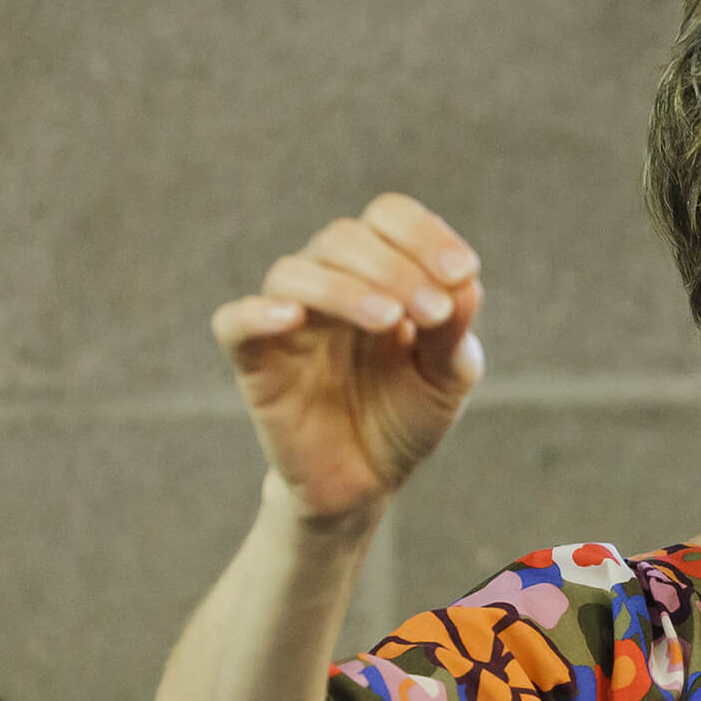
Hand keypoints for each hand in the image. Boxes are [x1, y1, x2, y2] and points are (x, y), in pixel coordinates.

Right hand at [212, 194, 484, 520]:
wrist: (369, 483)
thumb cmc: (407, 417)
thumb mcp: (446, 377)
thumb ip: (454, 332)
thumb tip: (467, 283)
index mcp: (379, 273)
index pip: (387, 217)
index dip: (423, 233)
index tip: (463, 272)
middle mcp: (330, 284)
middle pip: (343, 237)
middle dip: (395, 267)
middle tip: (432, 312)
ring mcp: (288, 320)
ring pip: (293, 271)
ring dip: (345, 287)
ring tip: (389, 319)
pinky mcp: (254, 361)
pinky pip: (234, 322)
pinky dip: (258, 312)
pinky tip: (293, 318)